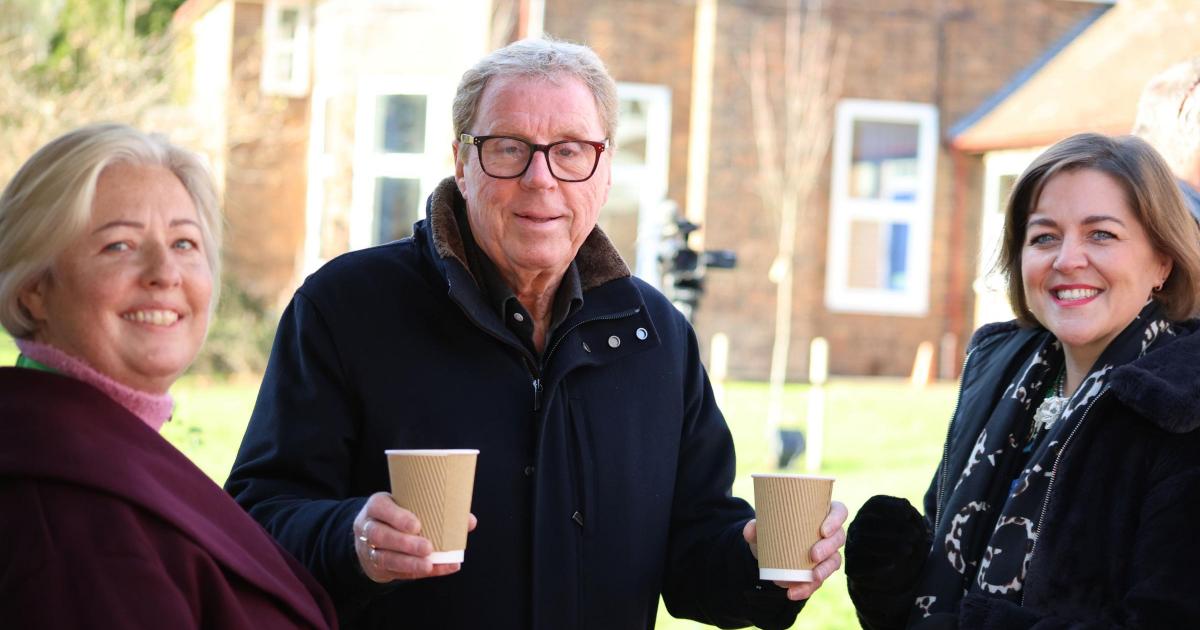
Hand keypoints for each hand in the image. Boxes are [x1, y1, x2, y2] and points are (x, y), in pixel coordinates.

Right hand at [353, 492, 477, 582]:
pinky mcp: (376, 566)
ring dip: (408, 562)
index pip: (380, 508)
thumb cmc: (399, 517)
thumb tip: (469, 521)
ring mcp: (369, 548)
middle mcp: (368, 526)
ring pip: (383, 556)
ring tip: (429, 565)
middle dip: (405, 543)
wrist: (373, 537)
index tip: (417, 525)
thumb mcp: (409, 507)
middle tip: (428, 547)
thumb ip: (437, 511)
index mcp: (377, 506)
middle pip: (380, 535)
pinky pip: (394, 571)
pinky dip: (415, 572)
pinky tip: (433, 570)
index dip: (397, 517)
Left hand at [744, 500, 847, 600]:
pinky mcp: (820, 571)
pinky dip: (806, 588)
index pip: (839, 511)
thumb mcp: (762, 527)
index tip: (823, 530)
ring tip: (811, 578)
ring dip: (824, 571)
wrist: (767, 552)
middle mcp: (829, 533)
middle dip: (828, 548)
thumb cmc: (773, 531)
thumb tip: (750, 530)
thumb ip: (755, 527)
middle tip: (813, 555)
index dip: (836, 520)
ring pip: (834, 561)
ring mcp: (827, 554)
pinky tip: (793, 592)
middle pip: (839, 538)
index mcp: (821, 514)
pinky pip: (819, 581)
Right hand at [845, 495, 928, 589]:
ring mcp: (852, 547)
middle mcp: (856, 528)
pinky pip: (859, 564)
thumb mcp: (907, 528)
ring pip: (863, 542)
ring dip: (888, 545)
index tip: (908, 512)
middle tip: (915, 534)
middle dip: (892, 526)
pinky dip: (876, 564)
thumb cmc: (901, 544)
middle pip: (867, 522)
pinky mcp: (852, 567)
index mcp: (868, 513)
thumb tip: (906, 507)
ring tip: (909, 550)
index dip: (890, 506)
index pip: (874, 504)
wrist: (892, 573)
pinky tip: (893, 564)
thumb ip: (907, 516)